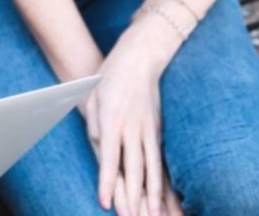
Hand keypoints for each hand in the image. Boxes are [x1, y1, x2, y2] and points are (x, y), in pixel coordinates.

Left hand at [81, 28, 173, 215]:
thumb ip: (94, 122)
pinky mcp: (158, 131)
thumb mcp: (92, 95)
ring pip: (152, 168)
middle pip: (134, 168)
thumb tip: (98, 143)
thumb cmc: (109, 76)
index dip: (108, 181)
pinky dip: (163, 183)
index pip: (109, 157)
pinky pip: (161, 162)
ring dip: (152, 196)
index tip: (105, 203)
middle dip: (132, 198)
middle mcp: (133, 127)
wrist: (139, 58)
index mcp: (113, 118)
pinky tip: (165, 199)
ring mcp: (149, 129)